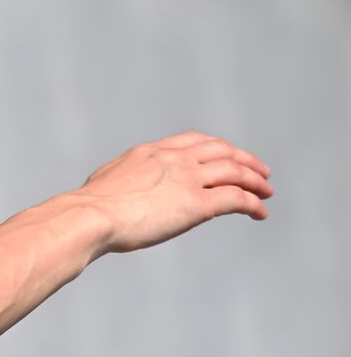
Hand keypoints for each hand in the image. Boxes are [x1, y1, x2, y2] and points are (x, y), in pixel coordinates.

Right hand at [71, 130, 273, 254]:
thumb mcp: (106, 180)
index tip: (227, 154)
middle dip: (244, 159)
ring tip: (266, 191)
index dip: (217, 146)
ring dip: (256, 180)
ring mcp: (187, 179)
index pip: (194, 140)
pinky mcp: (197, 204)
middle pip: (222, 150)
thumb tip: (117, 189)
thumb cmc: (89, 207)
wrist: (91, 216)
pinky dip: (253, 204)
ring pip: (236, 171)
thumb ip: (122, 178)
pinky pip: (236, 199)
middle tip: (259, 170)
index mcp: (151, 152)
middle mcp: (174, 159)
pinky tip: (260, 212)